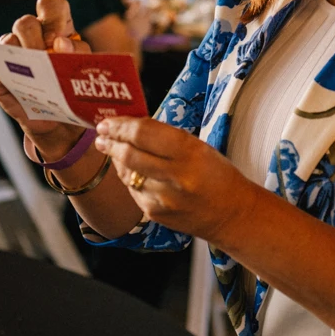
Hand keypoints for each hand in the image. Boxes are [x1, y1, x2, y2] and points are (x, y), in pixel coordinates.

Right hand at [0, 0, 91, 153]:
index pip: (50, 5)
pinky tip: (21, 88)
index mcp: (56, 29)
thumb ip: (77, 54)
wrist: (60, 120)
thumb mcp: (82, 71)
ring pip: (8, 40)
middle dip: (35, 38)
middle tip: (46, 56)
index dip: (52, 14)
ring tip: (36, 73)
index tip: (57, 38)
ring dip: (22, 55)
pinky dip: (8, 76)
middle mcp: (31, 36)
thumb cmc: (73, 88)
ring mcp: (12, 54)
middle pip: (25, 22)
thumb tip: (61, 43)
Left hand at [95, 117, 254, 244]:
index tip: (109, 121)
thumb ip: (166, 138)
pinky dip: (128, 177)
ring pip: (126, 173)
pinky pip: (132, 190)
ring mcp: (162, 198)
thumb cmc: (218, 176)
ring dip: (115, 158)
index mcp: (190, 153)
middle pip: (129, 153)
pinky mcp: (155, 214)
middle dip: (111, 141)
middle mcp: (175, 176)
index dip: (121, 125)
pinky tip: (128, 169)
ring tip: (110, 147)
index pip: (143, 133)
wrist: (232, 215)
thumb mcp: (199, 148)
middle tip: (102, 132)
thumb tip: (132, 127)